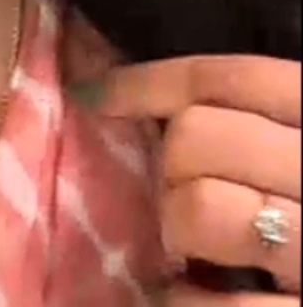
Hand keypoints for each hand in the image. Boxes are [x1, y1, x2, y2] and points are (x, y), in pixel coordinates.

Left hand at [101, 55, 300, 305]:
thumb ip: (265, 121)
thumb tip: (163, 107)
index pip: (232, 77)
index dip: (150, 81)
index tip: (96, 96)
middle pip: (200, 136)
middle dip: (171, 165)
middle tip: (184, 193)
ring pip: (199, 208)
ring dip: (177, 231)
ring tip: (193, 248)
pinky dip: (183, 303)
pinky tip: (188, 297)